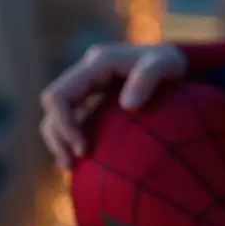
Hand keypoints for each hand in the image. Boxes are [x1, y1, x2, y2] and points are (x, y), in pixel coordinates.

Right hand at [39, 42, 185, 167]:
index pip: (59, 95)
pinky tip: (84, 160)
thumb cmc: (170, 63)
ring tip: (71, 166)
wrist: (172, 59)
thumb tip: (128, 105)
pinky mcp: (91, 95)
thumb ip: (148, 78)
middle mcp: (87, 71)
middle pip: (52, 104)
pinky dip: (72, 136)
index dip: (63, 124)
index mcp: (97, 63)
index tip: (83, 149)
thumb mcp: (167, 65)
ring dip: (59, 139)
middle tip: (72, 163)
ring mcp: (87, 83)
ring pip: (57, 112)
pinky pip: (72, 117)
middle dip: (57, 135)